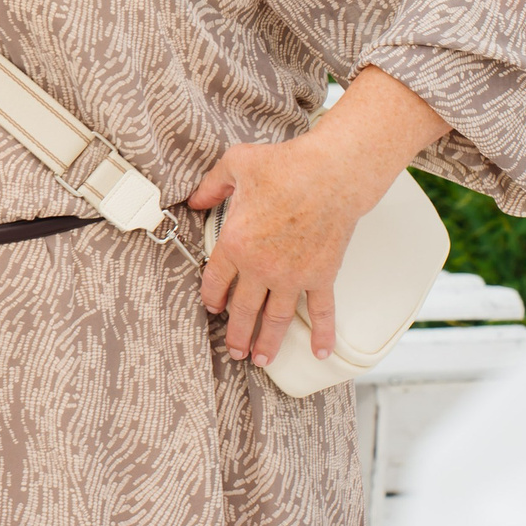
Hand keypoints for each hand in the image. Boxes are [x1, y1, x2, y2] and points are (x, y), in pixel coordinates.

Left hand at [188, 65, 443, 367]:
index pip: (215, 281)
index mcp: (234, 242)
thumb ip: (211, 185)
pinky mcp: (321, 276)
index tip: (213, 309)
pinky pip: (320, 311)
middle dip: (236, 334)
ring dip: (267, 342)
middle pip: (243, 309)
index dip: (212, 298)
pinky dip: (321, 333)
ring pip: (275, 318)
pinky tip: (319, 352)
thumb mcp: (235, 165)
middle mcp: (260, 266)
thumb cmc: (285, 166)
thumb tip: (194, 198)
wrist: (331, 174)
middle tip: (234, 351)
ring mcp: (292, 275)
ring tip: (261, 360)